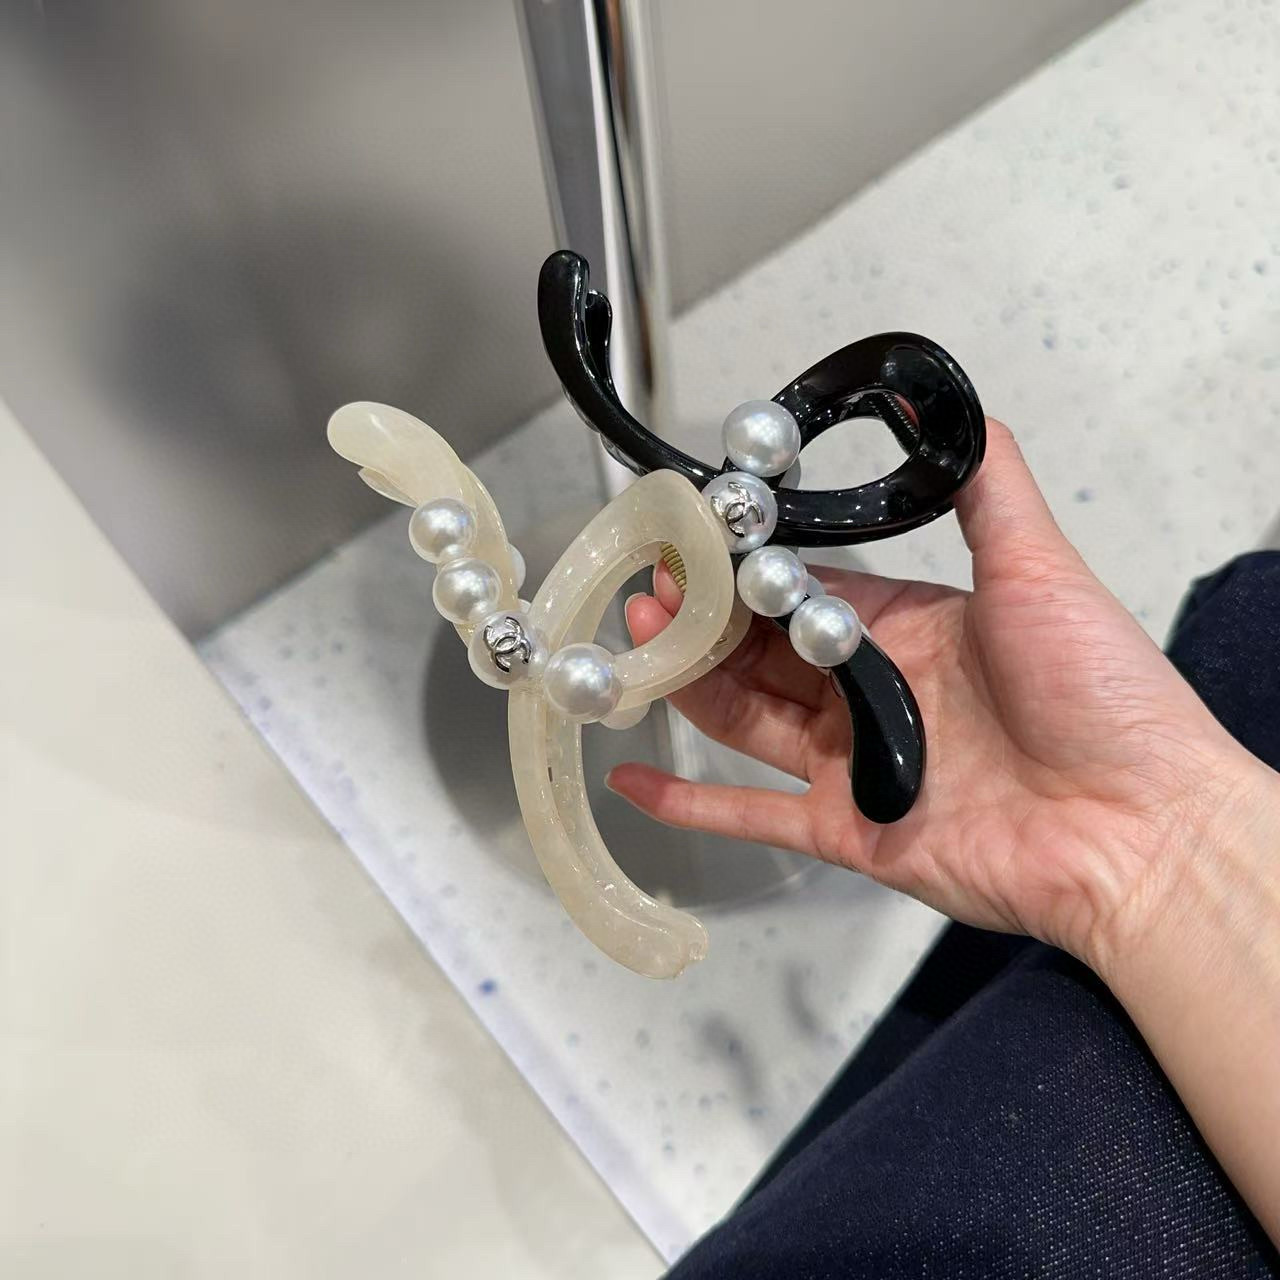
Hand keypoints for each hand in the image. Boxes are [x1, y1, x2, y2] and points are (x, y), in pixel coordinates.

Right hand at [610, 421, 1270, 968]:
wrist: (1141, 829)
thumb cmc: (1106, 700)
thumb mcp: (1039, 570)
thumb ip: (986, 488)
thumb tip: (954, 408)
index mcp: (914, 630)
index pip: (806, 589)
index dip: (747, 569)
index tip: (696, 544)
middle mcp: (878, 693)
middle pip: (764, 653)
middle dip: (703, 622)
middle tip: (647, 595)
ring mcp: (857, 765)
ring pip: (747, 720)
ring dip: (688, 687)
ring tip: (633, 649)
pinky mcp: (848, 830)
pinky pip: (752, 815)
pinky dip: (690, 803)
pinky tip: (636, 781)